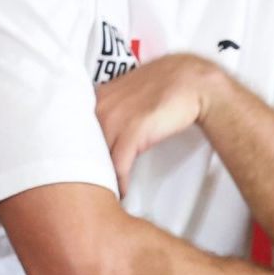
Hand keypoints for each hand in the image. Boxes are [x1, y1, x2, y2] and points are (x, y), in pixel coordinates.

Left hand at [94, 53, 223, 195]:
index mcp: (99, 98)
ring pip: (99, 158)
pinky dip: (120, 182)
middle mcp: (101, 108)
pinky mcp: (133, 134)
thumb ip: (113, 108)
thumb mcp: (129, 94)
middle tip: (89, 184)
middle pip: (86, 146)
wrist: (193, 82)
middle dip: (88, 166)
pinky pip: (119, 165)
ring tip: (104, 192)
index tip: (81, 165)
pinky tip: (121, 191)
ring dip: (102, 177)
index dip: (81, 151)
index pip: (80, 131)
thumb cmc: (166, 88)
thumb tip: (103, 127)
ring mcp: (115, 120)